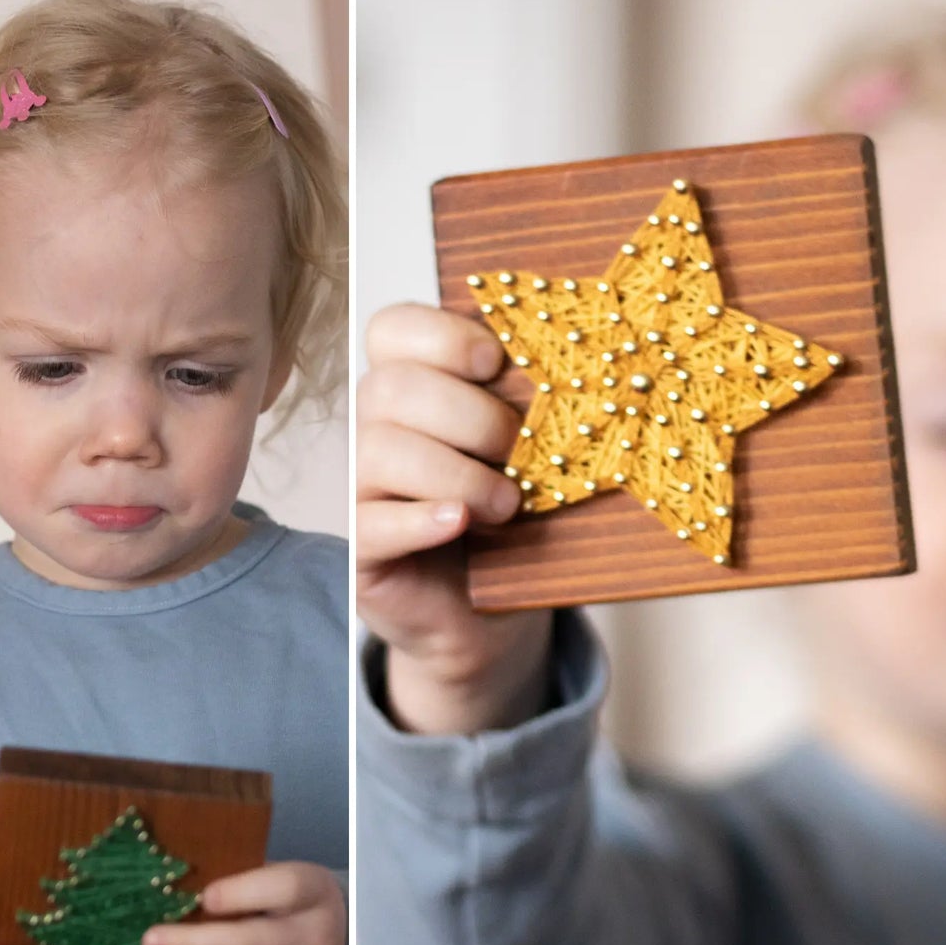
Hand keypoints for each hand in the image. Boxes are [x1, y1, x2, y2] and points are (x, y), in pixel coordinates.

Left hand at [141, 863, 345, 944]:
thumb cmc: (291, 905)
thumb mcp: (280, 882)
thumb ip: (242, 886)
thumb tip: (176, 899)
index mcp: (314, 893)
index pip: (284, 888)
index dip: (241, 892)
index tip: (204, 897)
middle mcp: (316, 938)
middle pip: (253, 943)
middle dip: (195, 944)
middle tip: (151, 941)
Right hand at [358, 302, 552, 730]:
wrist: (487, 613)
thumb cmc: (510, 519)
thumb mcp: (527, 452)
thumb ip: (531, 405)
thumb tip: (585, 359)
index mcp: (411, 387)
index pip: (392, 331)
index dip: (441, 335)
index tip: (496, 360)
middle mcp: (373, 429)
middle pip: (390, 388)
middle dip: (468, 414)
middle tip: (519, 449)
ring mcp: (360, 489)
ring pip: (379, 450)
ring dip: (456, 473)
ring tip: (507, 505)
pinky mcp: (361, 547)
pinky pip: (373, 522)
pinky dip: (422, 519)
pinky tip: (459, 523)